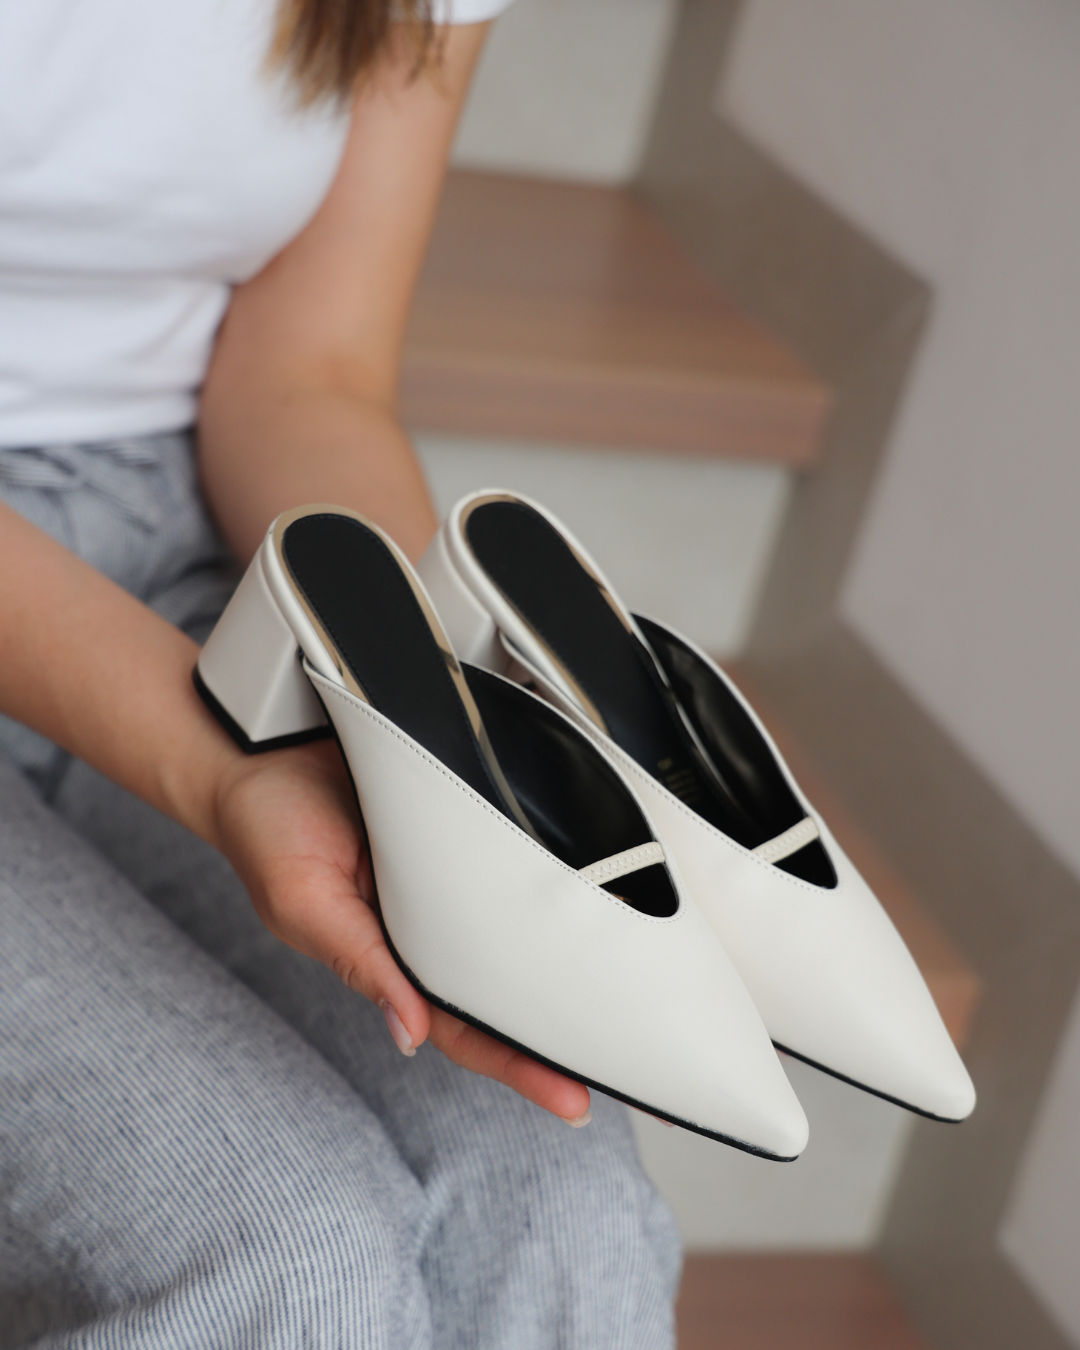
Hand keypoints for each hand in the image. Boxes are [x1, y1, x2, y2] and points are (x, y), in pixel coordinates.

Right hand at [211, 739, 592, 1124]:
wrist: (260, 748)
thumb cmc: (269, 831)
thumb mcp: (305, 901)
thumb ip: (360, 962)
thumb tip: (410, 1033)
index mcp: (393, 958)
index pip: (465, 1029)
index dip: (518, 1067)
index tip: (573, 1102)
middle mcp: (430, 924)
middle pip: (506, 990)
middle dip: (562, 1031)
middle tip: (630, 1059)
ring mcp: (449, 877)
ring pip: (517, 931)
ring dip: (567, 960)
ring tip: (632, 993)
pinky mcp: (462, 824)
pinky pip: (512, 861)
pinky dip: (549, 884)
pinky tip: (596, 895)